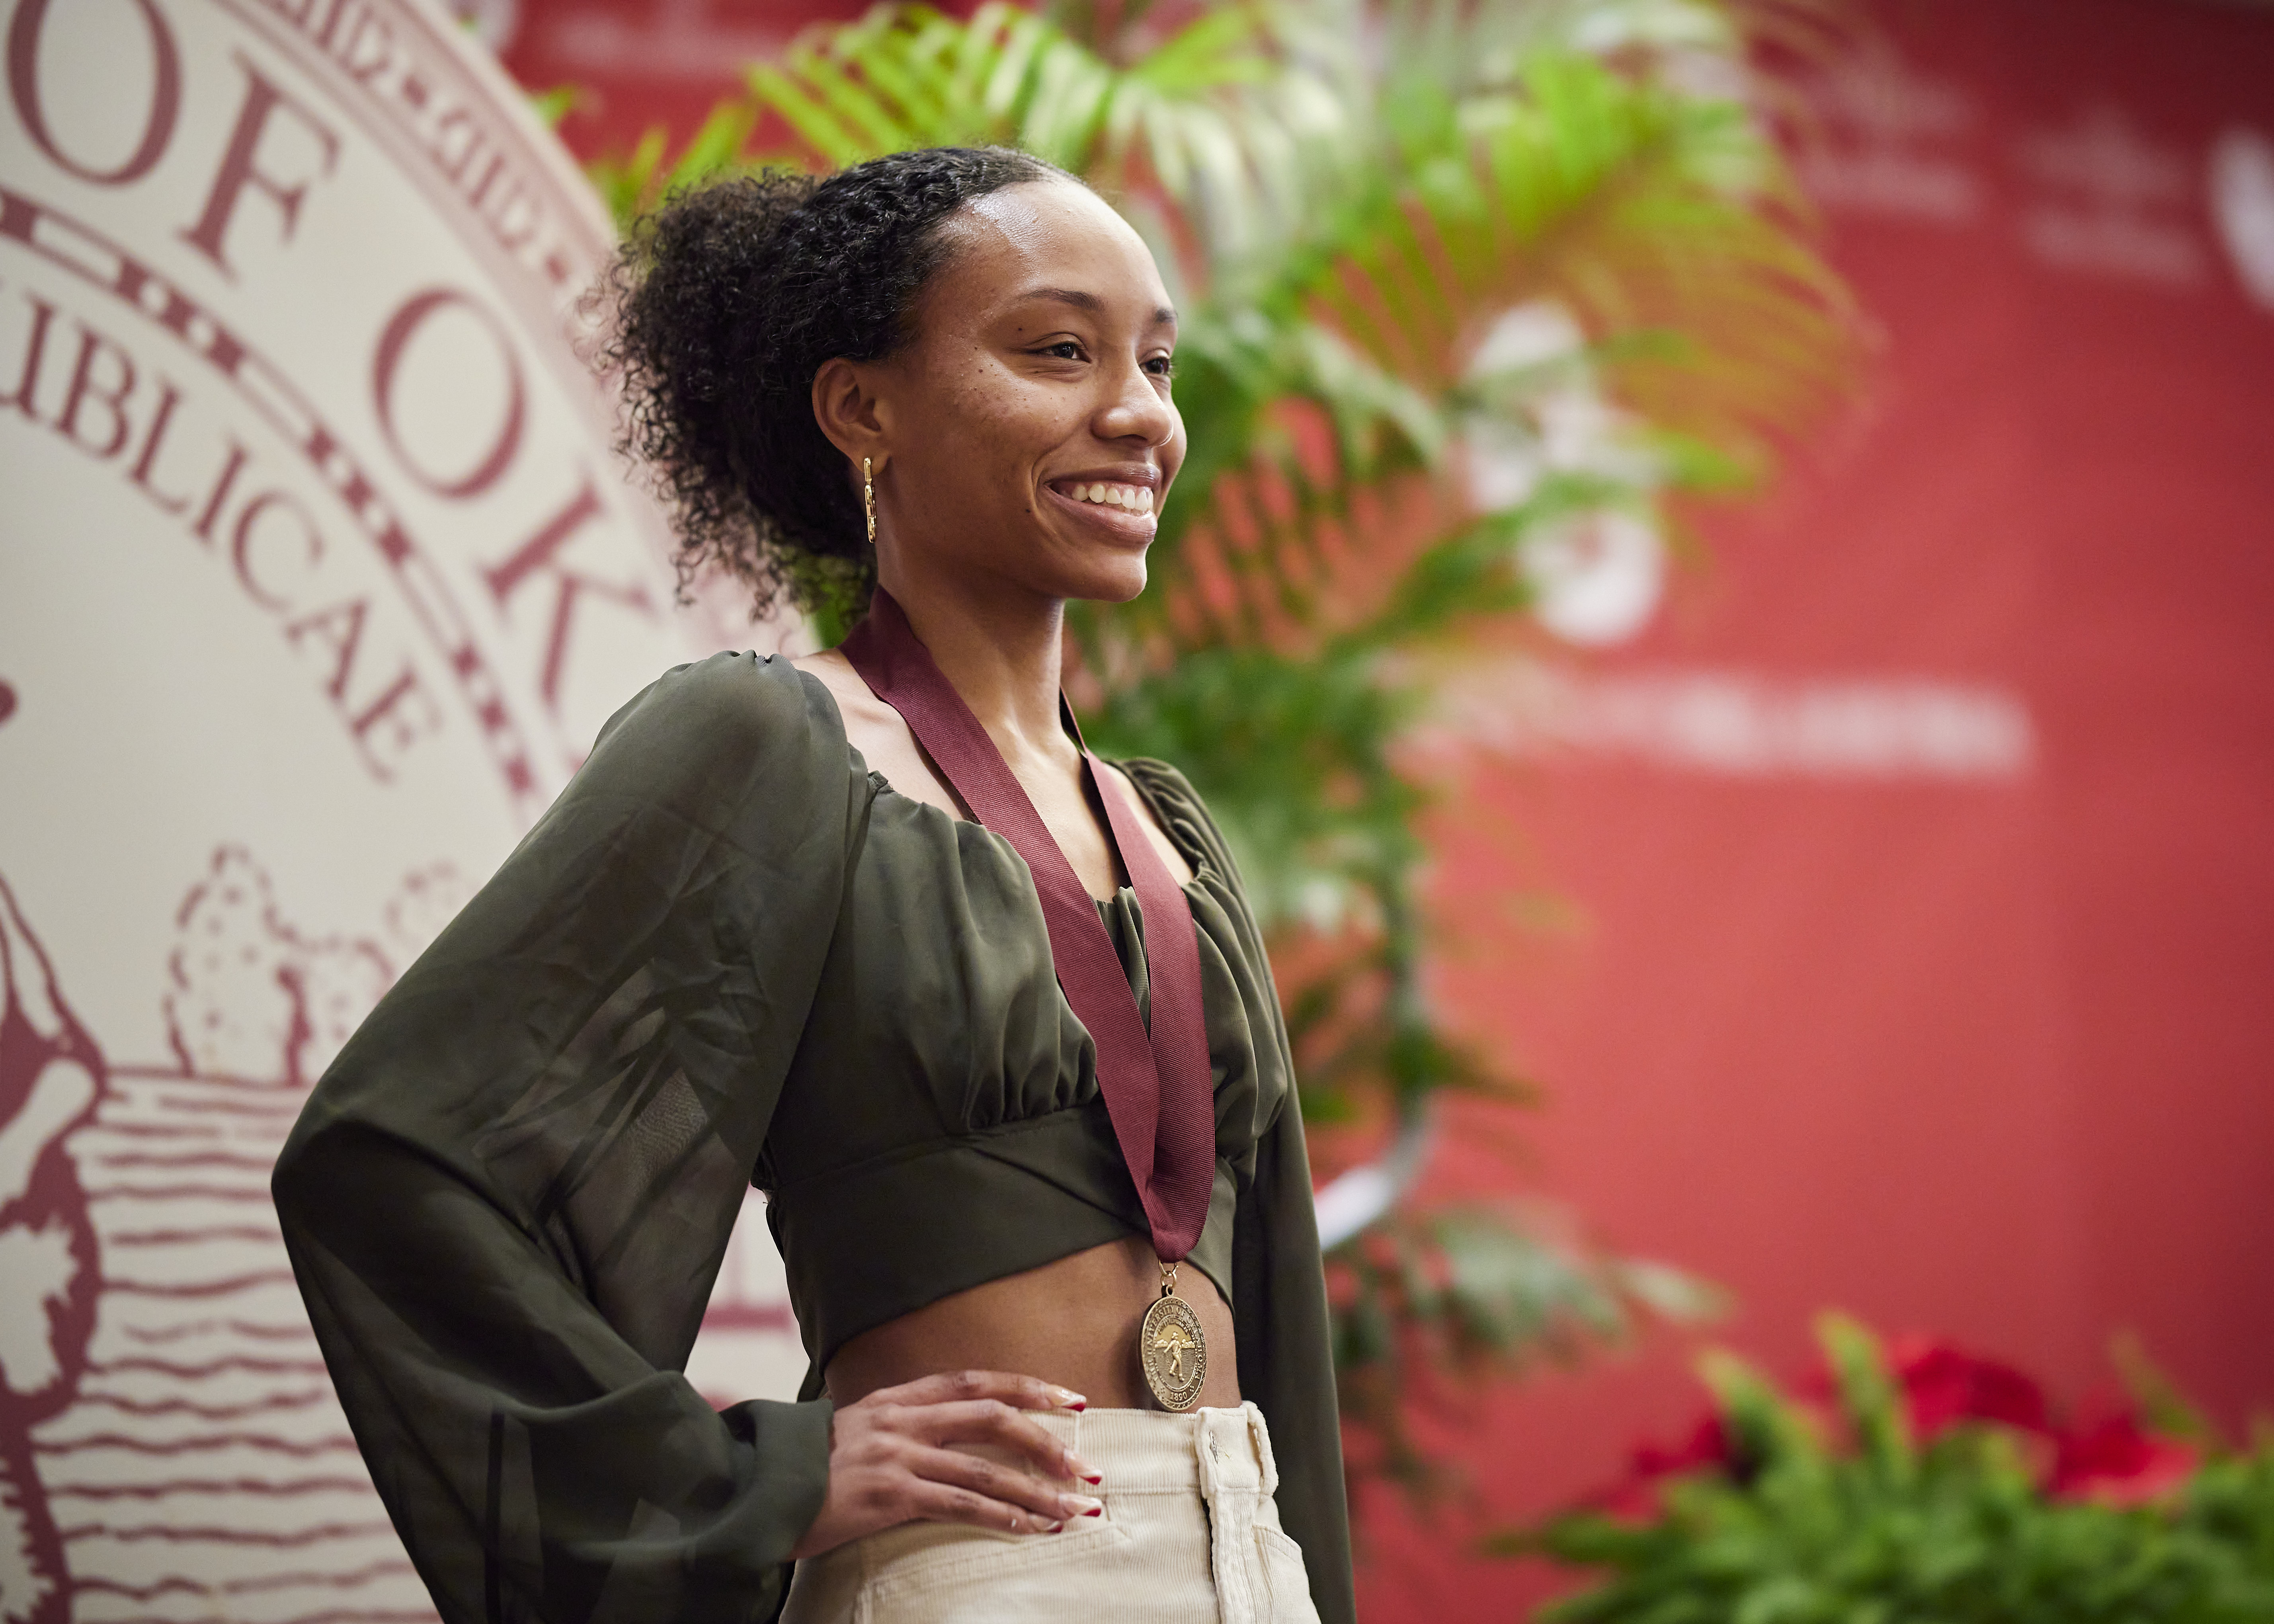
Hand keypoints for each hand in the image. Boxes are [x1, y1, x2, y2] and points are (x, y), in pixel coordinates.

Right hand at [789, 1370, 1103, 1558]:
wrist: (755, 1492)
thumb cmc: (805, 1472)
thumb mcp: (853, 1435)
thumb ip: (897, 1429)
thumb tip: (942, 1439)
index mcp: (894, 1399)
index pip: (974, 1381)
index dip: (1027, 1386)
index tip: (1071, 1400)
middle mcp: (900, 1418)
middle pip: (992, 1415)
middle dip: (1048, 1438)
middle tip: (1088, 1462)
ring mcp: (895, 1454)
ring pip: (986, 1466)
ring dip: (1039, 1488)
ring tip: (1078, 1506)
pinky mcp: (889, 1494)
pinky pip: (961, 1502)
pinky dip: (1004, 1515)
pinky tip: (1033, 1529)